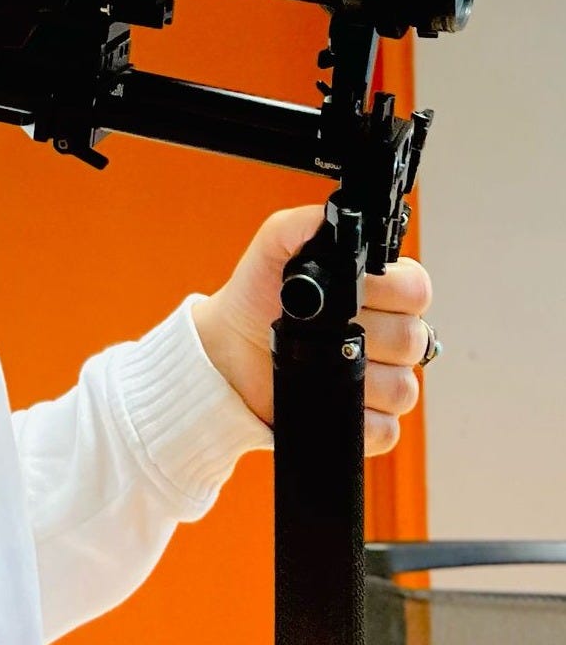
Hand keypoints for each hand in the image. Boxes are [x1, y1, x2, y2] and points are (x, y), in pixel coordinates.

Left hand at [190, 204, 434, 454]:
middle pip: (414, 340)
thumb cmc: (255, 298)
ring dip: (359, 377)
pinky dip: (355, 418)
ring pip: (403, 388)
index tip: (354, 293)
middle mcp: (388, 336)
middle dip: (370, 334)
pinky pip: (385, 429)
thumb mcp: (274, 248)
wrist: (226, 351)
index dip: (390, 292)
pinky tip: (325, 398)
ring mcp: (381, 380)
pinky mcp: (366, 422)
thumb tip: (336, 215)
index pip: (417, 292)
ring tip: (318, 361)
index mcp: (379, 293)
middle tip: (327, 329)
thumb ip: (304, 224)